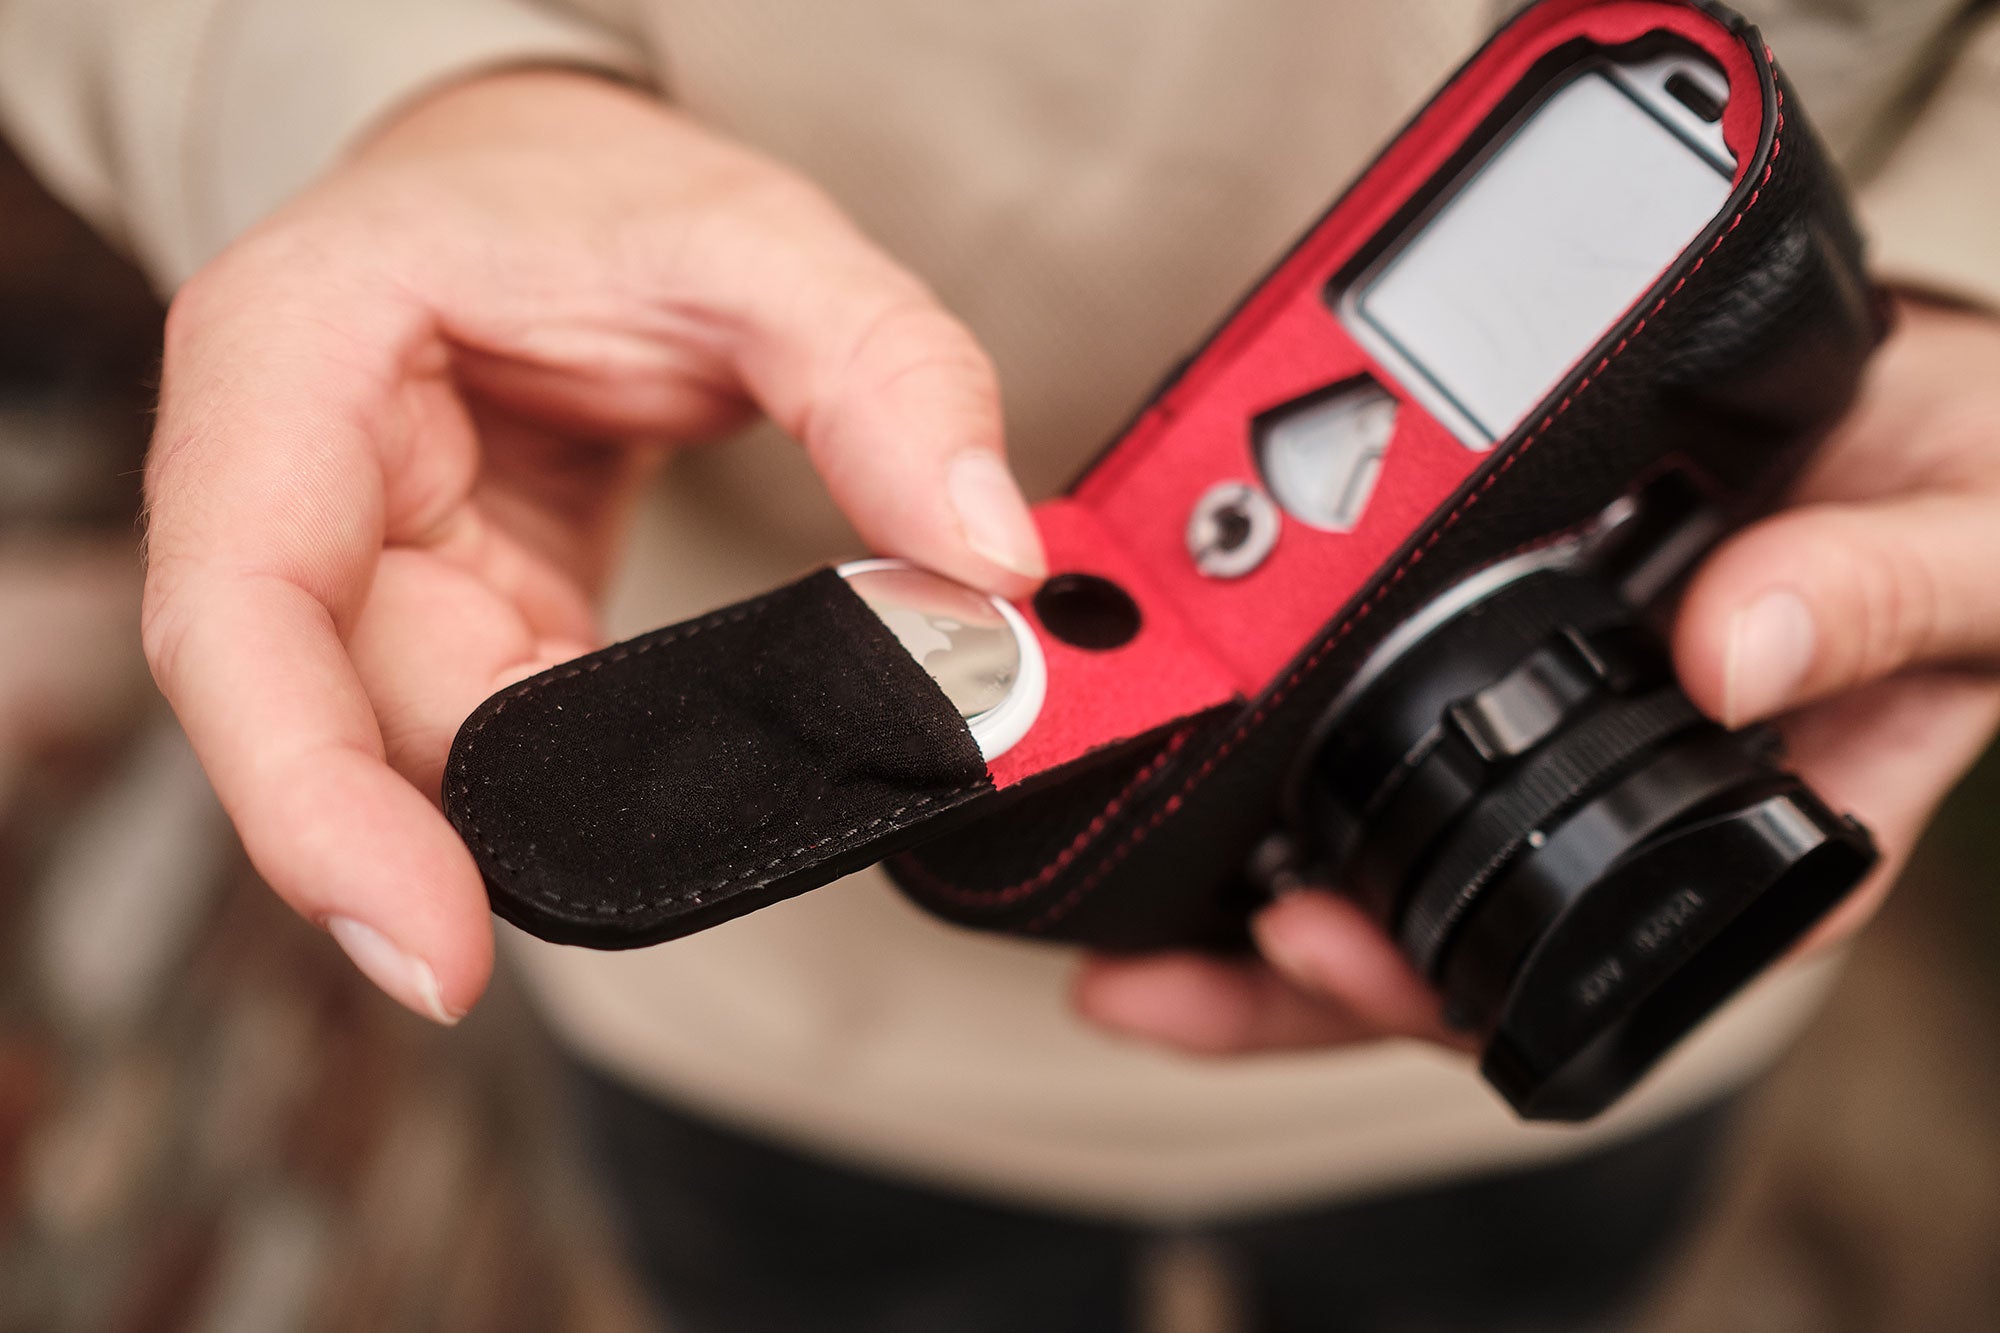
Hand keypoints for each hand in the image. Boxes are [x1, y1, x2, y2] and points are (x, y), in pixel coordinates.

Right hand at [143, 70, 1044, 1022]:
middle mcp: (280, 483)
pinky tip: (674, 803)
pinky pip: (487, 743)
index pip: (242, 613)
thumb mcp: (756, 239)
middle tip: (634, 909)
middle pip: (326, 723)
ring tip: (687, 843)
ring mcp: (354, 570)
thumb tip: (989, 562)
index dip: (309, 802)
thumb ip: (883, 377)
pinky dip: (582, 786)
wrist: (542, 178)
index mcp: (288, 358)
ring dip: (542, 820)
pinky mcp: (438, 626)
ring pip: (410, 758)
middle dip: (459, 842)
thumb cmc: (594, 187)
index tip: (432, 951)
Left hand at [1077, 297, 1999, 1056]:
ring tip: (1124, 930)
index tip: (1315, 949)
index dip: (1443, 993)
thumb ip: (1884, 597)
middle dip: (1299, 985)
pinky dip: (1286, 776)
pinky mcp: (1518, 666)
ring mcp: (1574, 751)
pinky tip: (1192, 779)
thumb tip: (1734, 652)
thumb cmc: (1975, 491)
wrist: (1929, 395)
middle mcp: (1647, 817)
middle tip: (1151, 982)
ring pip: (1405, 877)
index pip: (1594, 971)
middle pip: (1459, 959)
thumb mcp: (1982, 539)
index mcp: (1768, 835)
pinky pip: (1389, 747)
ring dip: (1262, 909)